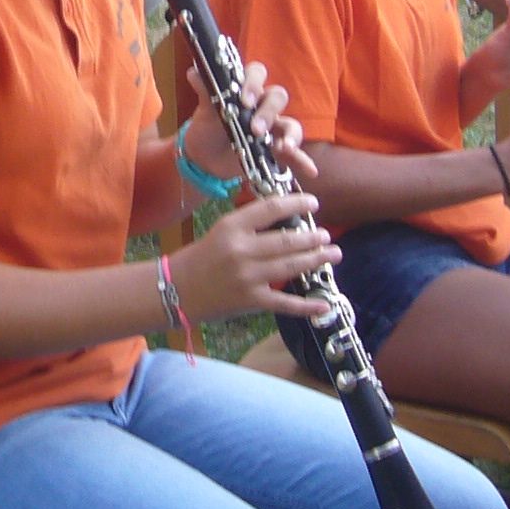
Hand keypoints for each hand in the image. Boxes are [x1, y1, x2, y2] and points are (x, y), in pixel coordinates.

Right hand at [166, 192, 337, 324]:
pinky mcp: (251, 300)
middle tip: (327, 236)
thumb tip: (289, 222)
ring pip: (291, 266)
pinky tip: (325, 303)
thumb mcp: (222, 231)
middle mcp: (241, 250)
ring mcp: (247, 277)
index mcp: (232, 226)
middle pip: (287, 240)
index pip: (271, 209)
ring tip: (333, 254)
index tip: (313, 203)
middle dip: (313, 238)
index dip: (296, 204)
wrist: (175, 289)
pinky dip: (307, 305)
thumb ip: (251, 226)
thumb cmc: (200, 258)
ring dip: (316, 260)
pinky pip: (285, 303)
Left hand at [181, 60, 303, 182]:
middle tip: (255, 129)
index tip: (244, 100)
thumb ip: (204, 92)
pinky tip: (311, 170)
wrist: (204, 158)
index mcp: (245, 90)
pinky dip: (303, 160)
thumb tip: (194, 72)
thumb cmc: (207, 128)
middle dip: (268, 111)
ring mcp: (272, 128)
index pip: (257, 74)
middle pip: (277, 97)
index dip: (254, 83)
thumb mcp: (204, 111)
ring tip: (282, 147)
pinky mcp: (275, 149)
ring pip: (291, 123)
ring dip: (290, 134)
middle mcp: (262, 105)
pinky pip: (295, 153)